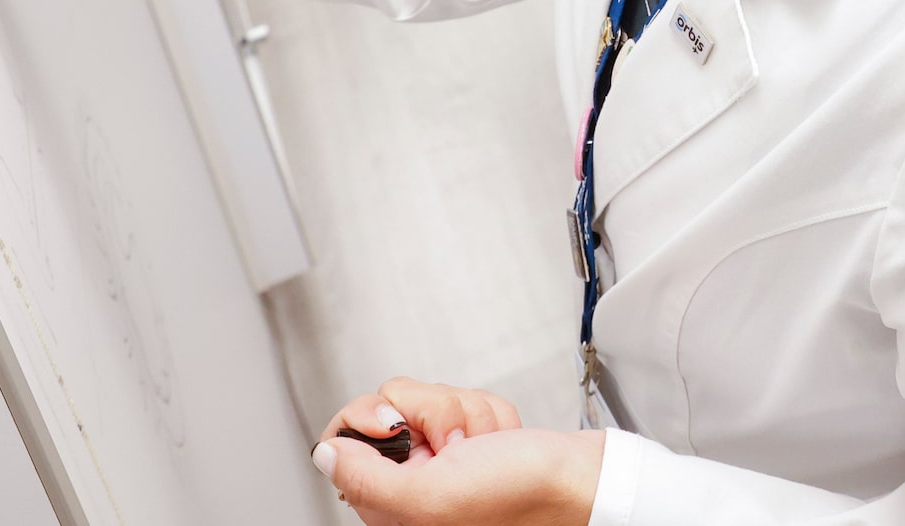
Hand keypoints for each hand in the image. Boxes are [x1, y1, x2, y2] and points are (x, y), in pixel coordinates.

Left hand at [311, 378, 597, 525]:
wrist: (580, 483)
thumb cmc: (519, 498)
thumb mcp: (429, 497)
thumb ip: (367, 477)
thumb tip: (323, 453)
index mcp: (388, 505)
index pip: (343, 441)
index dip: (368, 419)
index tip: (397, 425)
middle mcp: (411, 482)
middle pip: (387, 408)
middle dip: (431, 413)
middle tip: (455, 445)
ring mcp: (443, 458)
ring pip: (430, 398)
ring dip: (466, 413)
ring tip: (486, 445)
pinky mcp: (472, 437)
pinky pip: (465, 399)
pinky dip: (489, 413)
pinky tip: (502, 439)